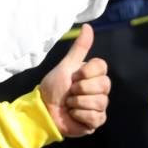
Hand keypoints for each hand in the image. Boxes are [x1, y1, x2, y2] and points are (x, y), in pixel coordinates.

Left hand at [39, 23, 109, 137]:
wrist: (43, 109)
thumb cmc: (53, 87)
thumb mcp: (65, 66)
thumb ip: (79, 48)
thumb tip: (87, 26)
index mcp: (94, 75)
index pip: (102, 67)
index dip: (85, 72)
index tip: (73, 76)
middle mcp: (100, 90)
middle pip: (103, 84)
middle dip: (80, 88)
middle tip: (70, 92)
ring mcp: (100, 106)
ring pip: (99, 101)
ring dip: (77, 103)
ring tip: (69, 104)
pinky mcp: (96, 121)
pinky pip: (95, 116)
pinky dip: (79, 115)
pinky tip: (72, 115)